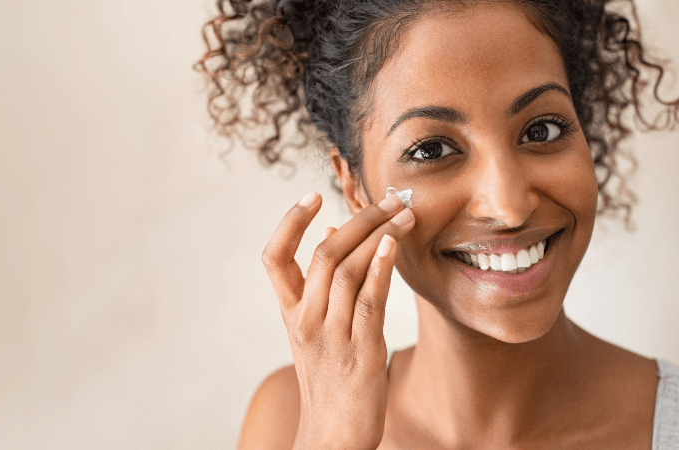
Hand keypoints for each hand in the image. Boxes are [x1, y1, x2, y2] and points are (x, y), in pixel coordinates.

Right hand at [262, 191, 414, 449]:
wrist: (333, 435)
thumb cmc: (329, 380)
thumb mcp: (315, 332)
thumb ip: (322, 287)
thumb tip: (332, 235)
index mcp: (291, 313)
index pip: (274, 258)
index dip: (289, 223)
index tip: (312, 196)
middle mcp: (306, 321)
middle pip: (324, 255)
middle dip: (359, 219)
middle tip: (389, 199)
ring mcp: (332, 336)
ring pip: (349, 271)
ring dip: (379, 235)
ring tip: (404, 214)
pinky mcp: (361, 352)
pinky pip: (370, 301)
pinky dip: (380, 268)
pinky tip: (394, 245)